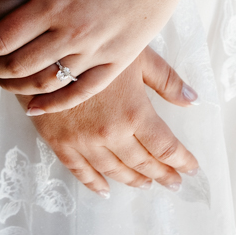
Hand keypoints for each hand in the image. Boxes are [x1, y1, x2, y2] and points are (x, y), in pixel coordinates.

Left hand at [0, 0, 193, 112]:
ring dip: (16, 86)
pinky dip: (55, 104)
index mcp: (55, 5)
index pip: (3, 37)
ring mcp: (97, 51)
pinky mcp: (119, 60)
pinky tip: (36, 106)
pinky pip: (81, 91)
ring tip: (3, 78)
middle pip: (18, 65)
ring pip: (46, 83)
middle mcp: (73, 34)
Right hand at [21, 47, 199, 196]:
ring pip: (114, 170)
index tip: (191, 167)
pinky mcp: (60, 142)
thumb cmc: (93, 43)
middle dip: (162, 173)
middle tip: (174, 182)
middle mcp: (111, 134)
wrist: (42, 48)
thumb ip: (167, 80)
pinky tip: (105, 190)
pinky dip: (94, 183)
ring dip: (133, 180)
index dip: (181, 159)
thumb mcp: (137, 55)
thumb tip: (193, 100)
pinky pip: (80, 171)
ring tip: (147, 185)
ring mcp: (84, 142)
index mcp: (134, 113)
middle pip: (142, 162)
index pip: (165, 146)